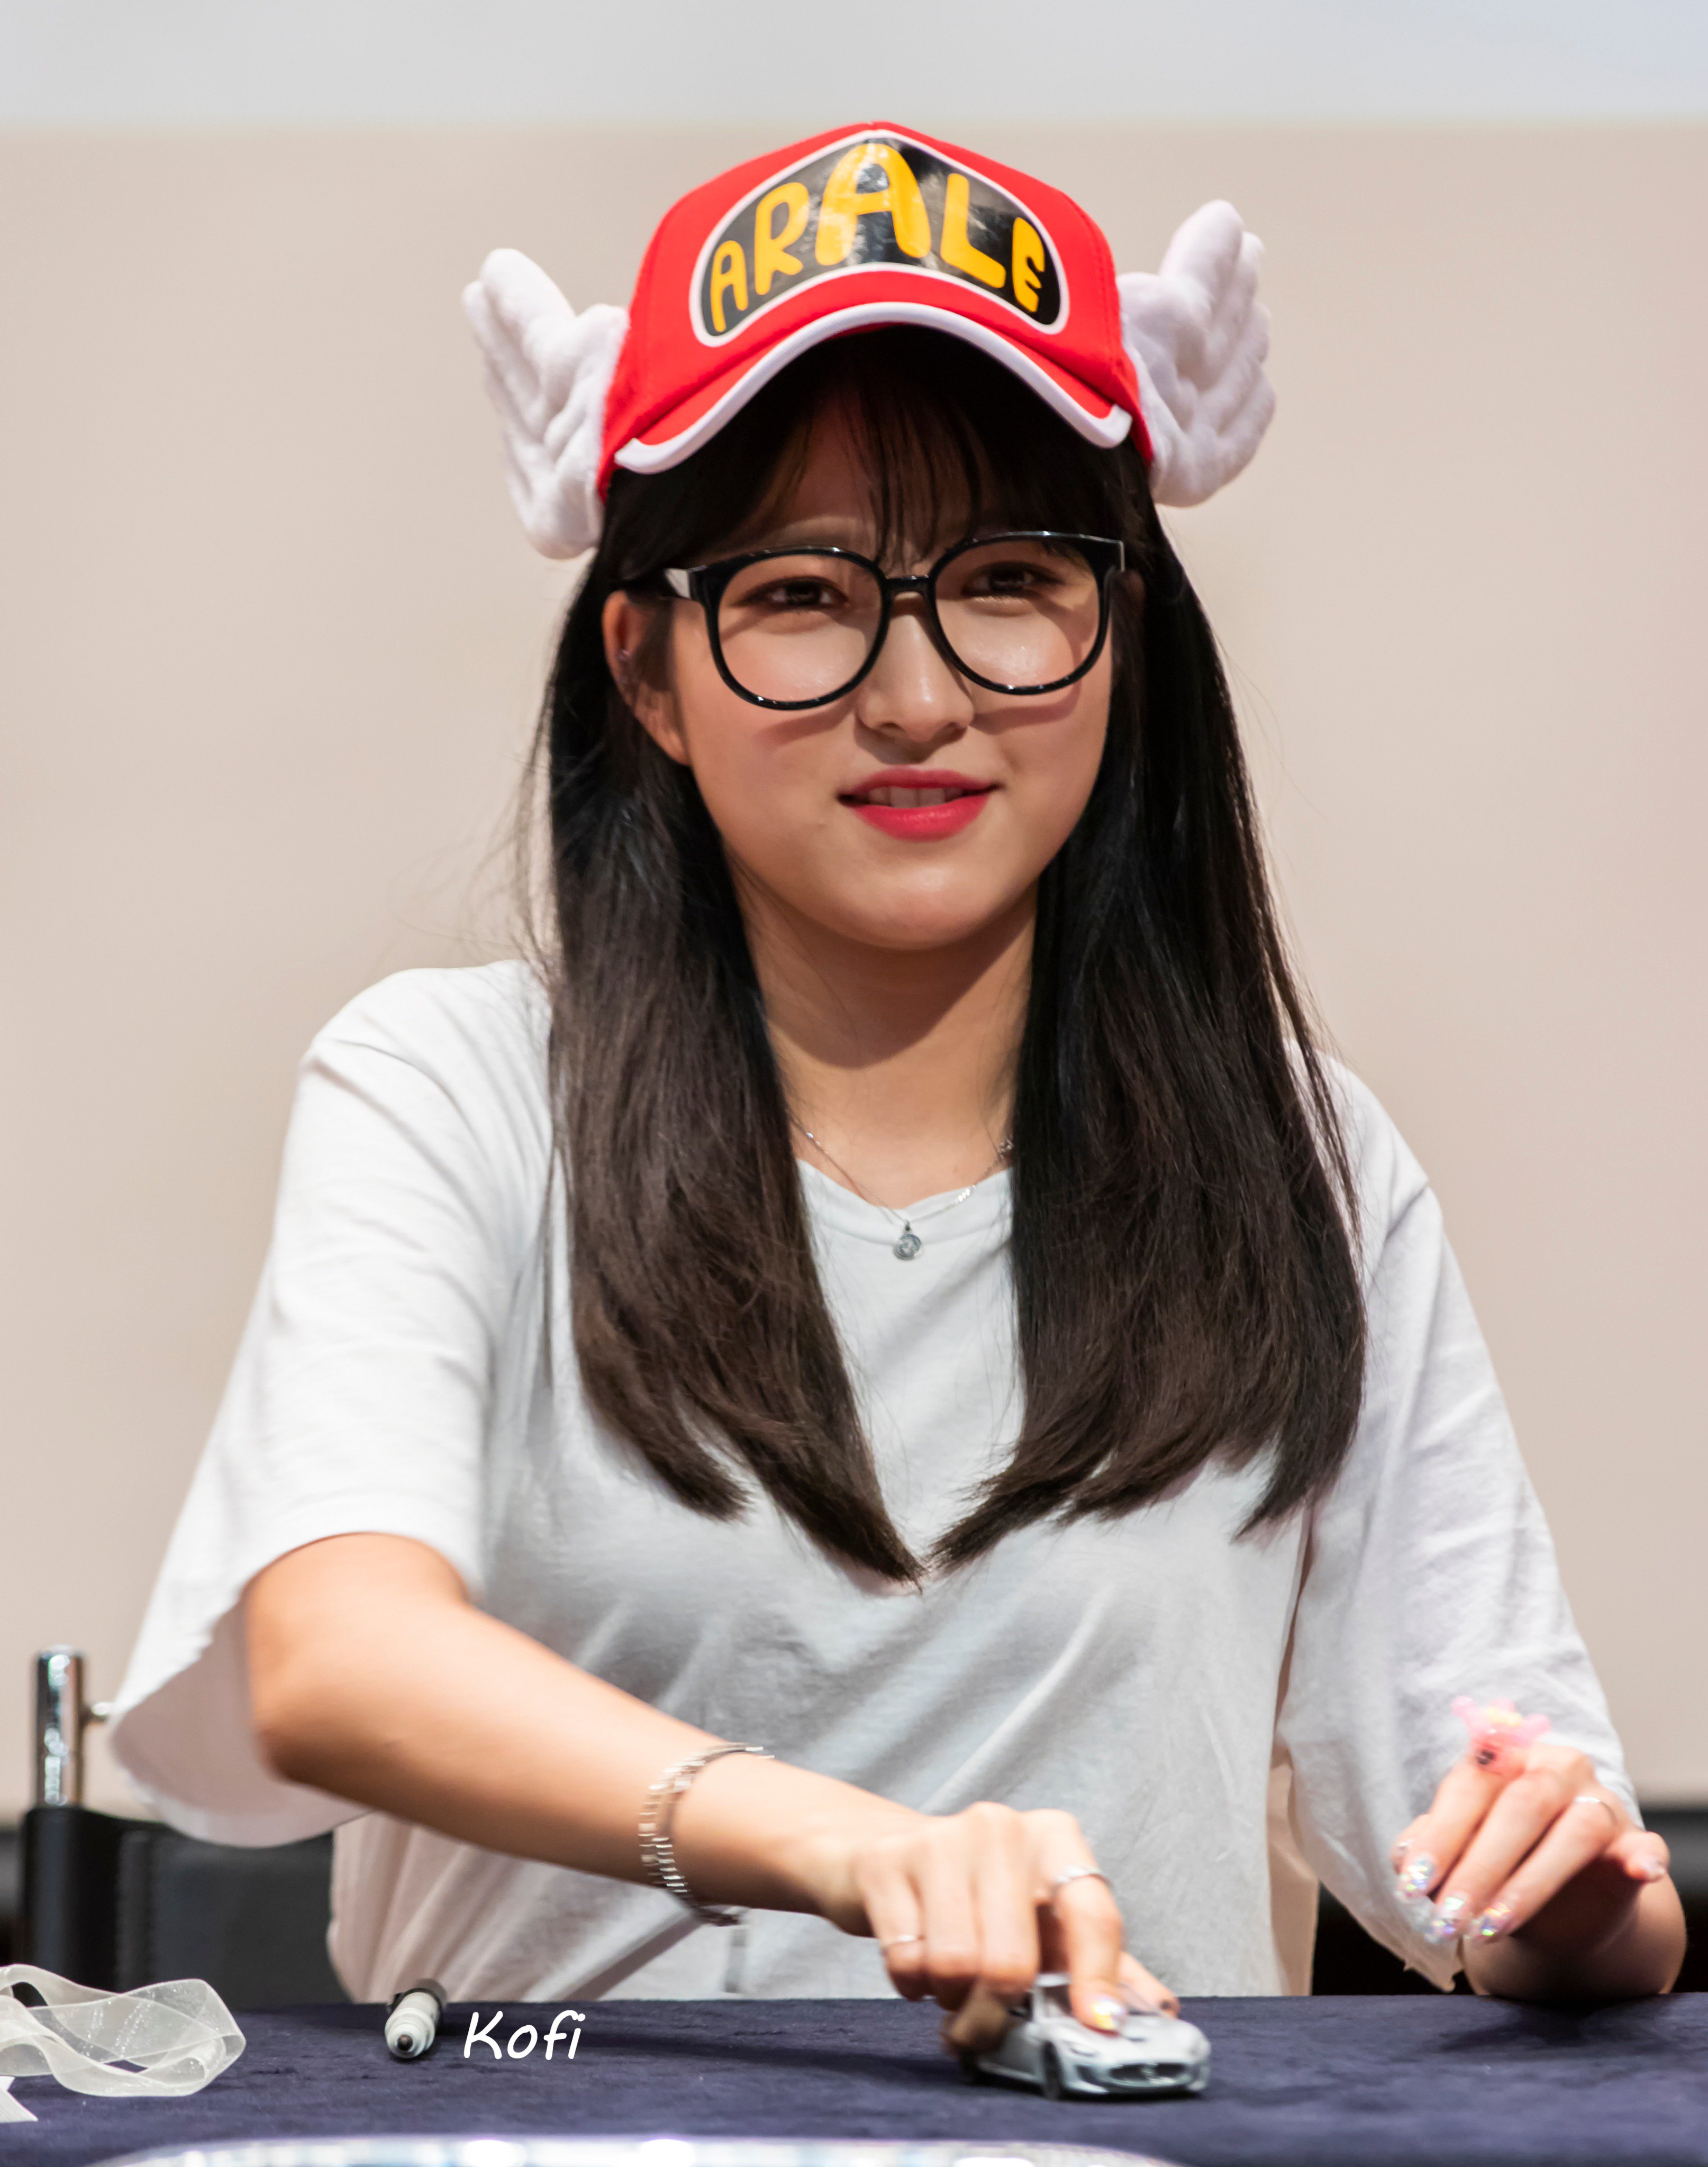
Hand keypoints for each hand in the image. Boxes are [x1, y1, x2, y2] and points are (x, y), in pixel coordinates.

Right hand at [790, 1800, 1176, 2052]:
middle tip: (983, 2029)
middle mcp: (1001, 1825)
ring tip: (950, 1986)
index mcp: (1054, 1837)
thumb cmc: (981, 1898)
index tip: (1099, 2027)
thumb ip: (1103, 1963)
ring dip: (951, 2001)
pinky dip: (911, 1984)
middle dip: (995, 2015)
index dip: (1099, 1978)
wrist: (885, 1856)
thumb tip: (1158, 2011)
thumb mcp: (1046, 1922)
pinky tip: (916, 1966)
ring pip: (957, 1965)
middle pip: (1012, 1960)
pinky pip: (906, 1959)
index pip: (1092, 1912)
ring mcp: (940, 1838)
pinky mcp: (887, 1861)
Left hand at [1392, 1739, 1668, 1962]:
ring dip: (1529, 1885)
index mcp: (1505, 1757)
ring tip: (1490, 1930)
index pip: (1471, 1784)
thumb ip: (1429, 1851)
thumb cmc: (1495, 1866)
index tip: (1412, 1885)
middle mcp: (1555, 1768)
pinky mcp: (1638, 1844)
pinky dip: (1642, 1857)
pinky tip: (1638, 1871)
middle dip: (1479, 1866)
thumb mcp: (1458, 1858)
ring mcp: (1601, 1803)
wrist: (1561, 1906)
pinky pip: (1645, 1847)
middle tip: (1447, 1919)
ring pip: (1574, 1832)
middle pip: (1521, 1805)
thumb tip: (1403, 1858)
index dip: (1441, 1835)